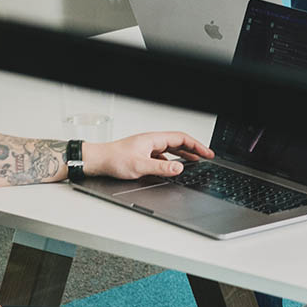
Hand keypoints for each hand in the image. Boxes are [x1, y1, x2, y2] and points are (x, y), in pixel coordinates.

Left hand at [83, 131, 212, 180]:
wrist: (98, 160)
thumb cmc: (114, 159)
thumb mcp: (140, 166)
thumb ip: (161, 168)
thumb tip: (179, 168)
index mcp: (153, 139)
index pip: (181, 138)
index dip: (197, 145)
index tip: (207, 153)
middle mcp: (152, 141)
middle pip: (178, 142)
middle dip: (194, 149)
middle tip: (206, 157)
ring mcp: (147, 148)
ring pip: (171, 149)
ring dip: (184, 154)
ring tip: (195, 162)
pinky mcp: (143, 155)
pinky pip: (162, 156)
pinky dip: (172, 161)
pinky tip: (173, 169)